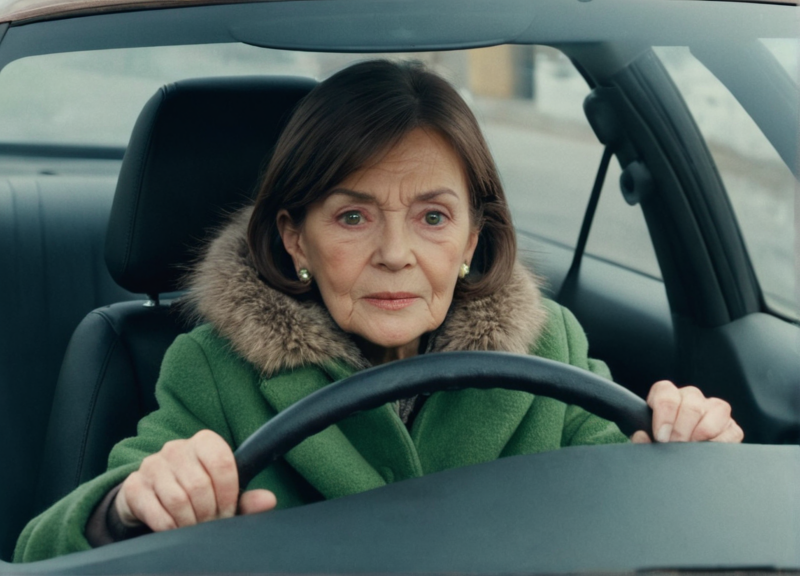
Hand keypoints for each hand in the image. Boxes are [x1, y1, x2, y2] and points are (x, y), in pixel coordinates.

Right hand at [115, 430, 276, 531]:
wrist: (151, 495)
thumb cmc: (195, 491)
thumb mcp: (223, 492)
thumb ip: (247, 498)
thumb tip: (269, 500)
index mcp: (204, 442)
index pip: (222, 463)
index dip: (229, 493)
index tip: (228, 509)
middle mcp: (176, 448)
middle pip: (200, 486)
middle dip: (209, 512)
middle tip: (210, 522)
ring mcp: (152, 465)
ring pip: (178, 500)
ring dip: (190, 521)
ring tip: (194, 525)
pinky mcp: (134, 486)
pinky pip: (157, 512)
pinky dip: (170, 527)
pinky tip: (175, 527)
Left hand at [631, 380, 743, 443]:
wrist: (680, 463)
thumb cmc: (661, 448)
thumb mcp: (648, 442)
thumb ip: (642, 439)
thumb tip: (641, 436)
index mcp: (667, 396)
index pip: (665, 391)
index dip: (664, 412)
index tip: (661, 435)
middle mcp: (691, 398)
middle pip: (691, 403)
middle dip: (682, 429)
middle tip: (675, 446)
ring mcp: (714, 410)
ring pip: (716, 409)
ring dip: (701, 433)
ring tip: (690, 450)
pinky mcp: (731, 427)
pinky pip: (732, 430)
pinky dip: (719, 443)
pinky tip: (706, 452)